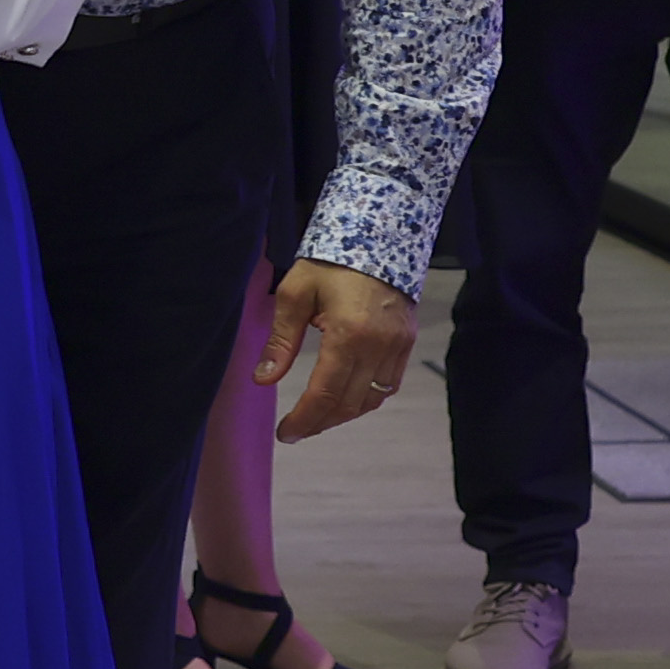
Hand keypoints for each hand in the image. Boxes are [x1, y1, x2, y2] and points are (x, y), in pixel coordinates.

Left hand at [260, 262, 415, 441]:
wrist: (378, 235)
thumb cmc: (331, 262)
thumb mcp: (295, 294)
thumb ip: (280, 341)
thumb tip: (262, 379)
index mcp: (349, 335)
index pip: (325, 394)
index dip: (304, 420)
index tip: (286, 433)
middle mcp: (379, 347)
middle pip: (349, 404)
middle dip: (320, 423)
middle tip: (296, 430)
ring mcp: (398, 346)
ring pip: (372, 399)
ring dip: (343, 414)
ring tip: (316, 418)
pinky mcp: (407, 342)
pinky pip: (388, 385)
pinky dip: (366, 398)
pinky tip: (345, 398)